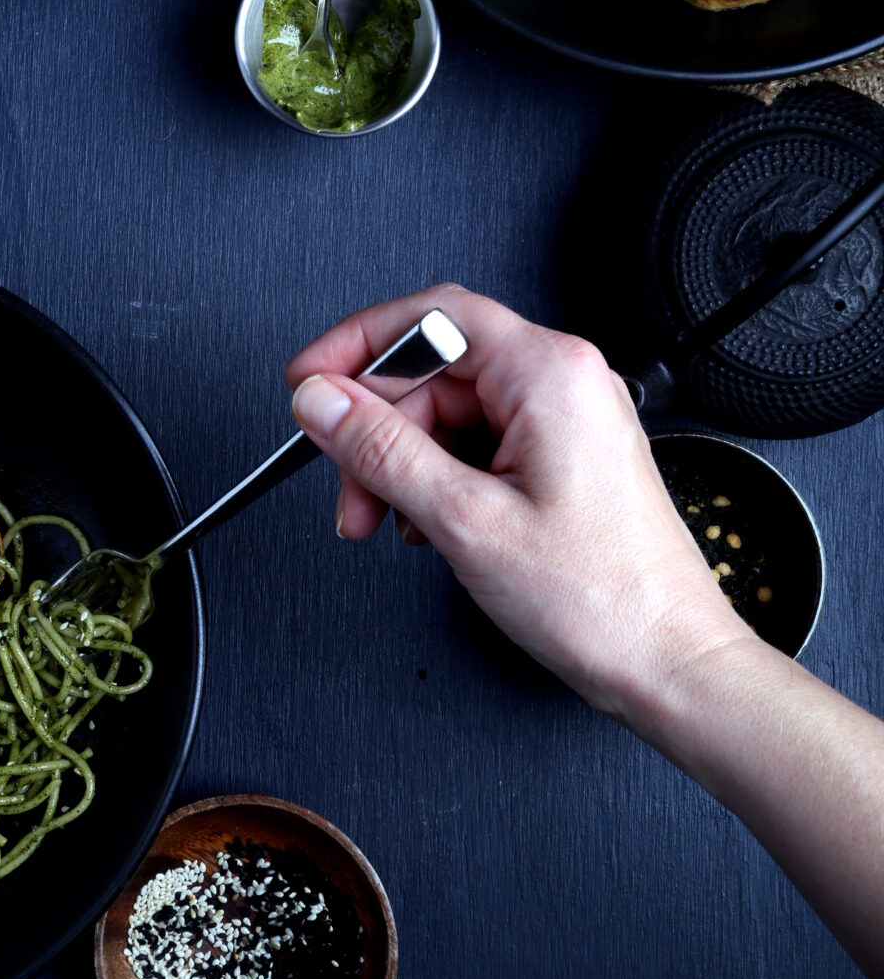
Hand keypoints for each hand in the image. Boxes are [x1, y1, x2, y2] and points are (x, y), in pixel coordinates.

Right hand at [286, 285, 744, 718]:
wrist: (667, 661)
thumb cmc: (602, 599)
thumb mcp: (463, 519)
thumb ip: (381, 450)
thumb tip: (322, 400)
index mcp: (549, 373)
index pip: (430, 317)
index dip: (357, 345)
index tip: (311, 381)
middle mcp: (564, 381)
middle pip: (434, 372)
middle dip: (376, 429)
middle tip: (347, 486)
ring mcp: (567, 418)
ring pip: (451, 412)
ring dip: (403, 462)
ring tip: (385, 520)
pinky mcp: (565, 455)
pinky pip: (479, 442)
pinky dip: (439, 477)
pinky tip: (426, 525)